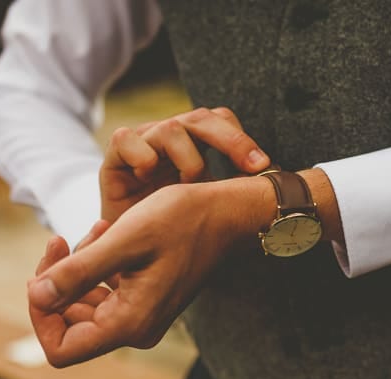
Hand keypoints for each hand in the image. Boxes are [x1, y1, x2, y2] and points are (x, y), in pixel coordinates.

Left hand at [29, 178, 275, 366]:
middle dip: (55, 283)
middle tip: (60, 241)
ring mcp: (140, 316)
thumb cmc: (182, 221)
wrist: (228, 214)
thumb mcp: (125, 240)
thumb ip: (77, 273)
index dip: (40, 316)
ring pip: (83, 305)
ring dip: (75, 269)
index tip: (44, 273)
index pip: (60, 349)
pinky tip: (106, 232)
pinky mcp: (145, 299)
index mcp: (129, 324)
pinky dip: (95, 264)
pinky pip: (103, 292)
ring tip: (94, 230)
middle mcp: (134, 329)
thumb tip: (35, 296)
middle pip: (68, 325)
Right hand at [100, 107, 270, 222]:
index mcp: (194, 143)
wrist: (124, 249)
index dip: (243, 138)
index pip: (222, 120)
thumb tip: (276, 188)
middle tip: (252, 165)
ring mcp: (143, 144)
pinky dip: (142, 154)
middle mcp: (170, 138)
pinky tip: (150, 176)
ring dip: (189, 158)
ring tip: (189, 186)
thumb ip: (231, 192)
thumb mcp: (207, 207)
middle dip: (232, 140)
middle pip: (203, 118)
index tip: (265, 167)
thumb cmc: (170, 228)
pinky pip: (126, 139)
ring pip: (172, 128)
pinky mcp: (114, 158)